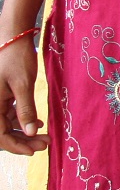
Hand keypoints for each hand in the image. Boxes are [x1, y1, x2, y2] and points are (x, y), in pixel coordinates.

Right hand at [0, 36, 47, 155]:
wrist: (13, 38)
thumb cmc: (16, 58)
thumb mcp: (23, 84)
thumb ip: (25, 109)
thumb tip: (29, 133)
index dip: (15, 146)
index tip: (34, 151)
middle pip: (2, 132)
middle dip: (22, 141)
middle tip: (45, 145)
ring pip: (6, 125)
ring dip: (23, 132)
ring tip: (44, 135)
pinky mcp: (0, 96)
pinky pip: (7, 115)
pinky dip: (21, 120)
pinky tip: (37, 122)